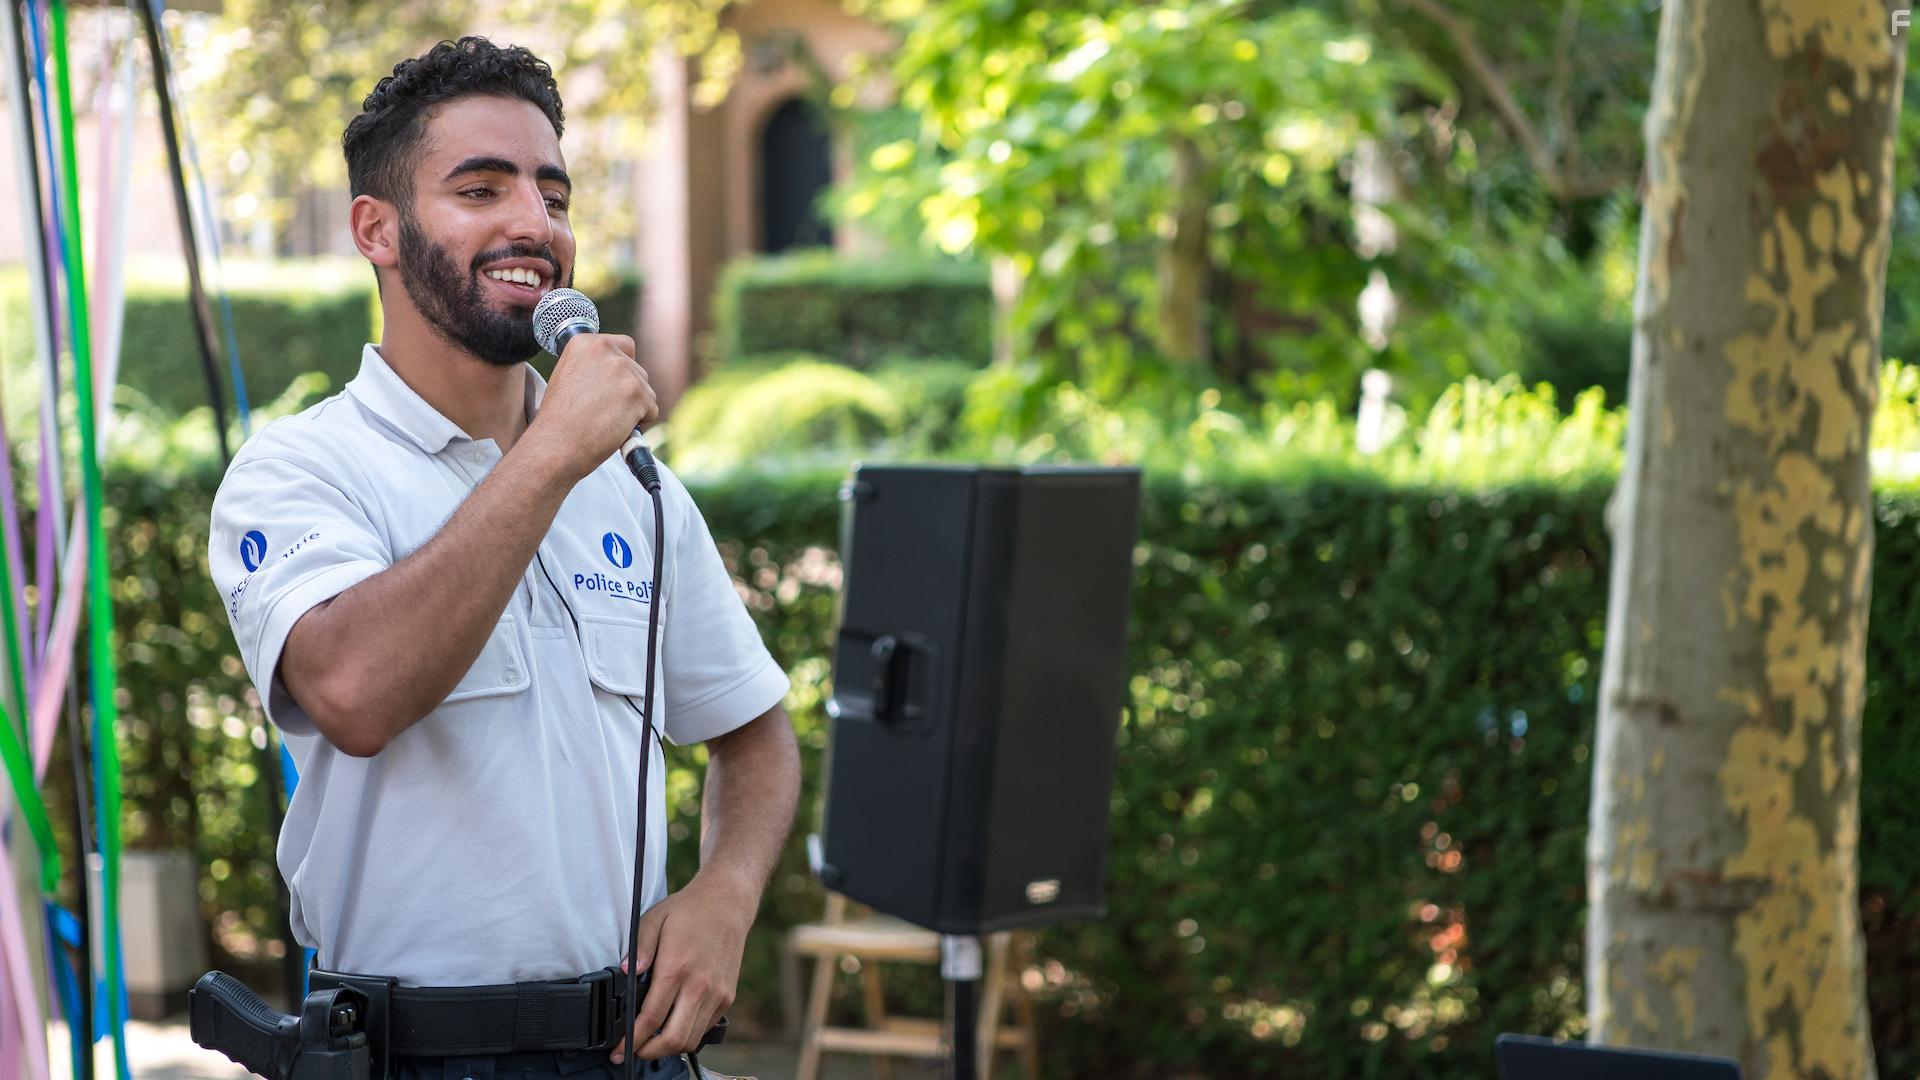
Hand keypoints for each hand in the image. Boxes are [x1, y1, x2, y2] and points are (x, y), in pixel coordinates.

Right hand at [527, 332, 657, 480]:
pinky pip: (651, 410)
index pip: (624, 346)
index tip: (609, 387)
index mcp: (585, 342)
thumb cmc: (560, 418)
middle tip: (605, 410)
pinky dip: (639, 423)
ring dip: (634, 407)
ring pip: (646, 390)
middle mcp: (605, 349)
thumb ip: (593, 366)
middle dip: (628, 391)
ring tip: (607, 420)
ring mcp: (623, 370)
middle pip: (637, 370)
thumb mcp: (568, 376)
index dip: (621, 369)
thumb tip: (619, 369)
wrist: (556, 444)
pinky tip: (616, 428)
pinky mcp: (637, 393)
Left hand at [610, 877, 755, 1064]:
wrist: (728, 902)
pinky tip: (675, 1024)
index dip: (632, 1039)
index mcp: (676, 968)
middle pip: (674, 1039)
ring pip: (692, 1039)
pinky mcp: (727, 996)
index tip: (618, 1049)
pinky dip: (689, 1033)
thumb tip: (625, 973)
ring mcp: (717, 993)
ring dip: (669, 1047)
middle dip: (649, 1052)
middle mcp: (699, 985)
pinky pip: (705, 1027)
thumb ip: (638, 948)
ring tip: (652, 1042)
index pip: (651, 1018)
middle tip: (633, 1050)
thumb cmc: (689, 910)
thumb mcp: (655, 919)